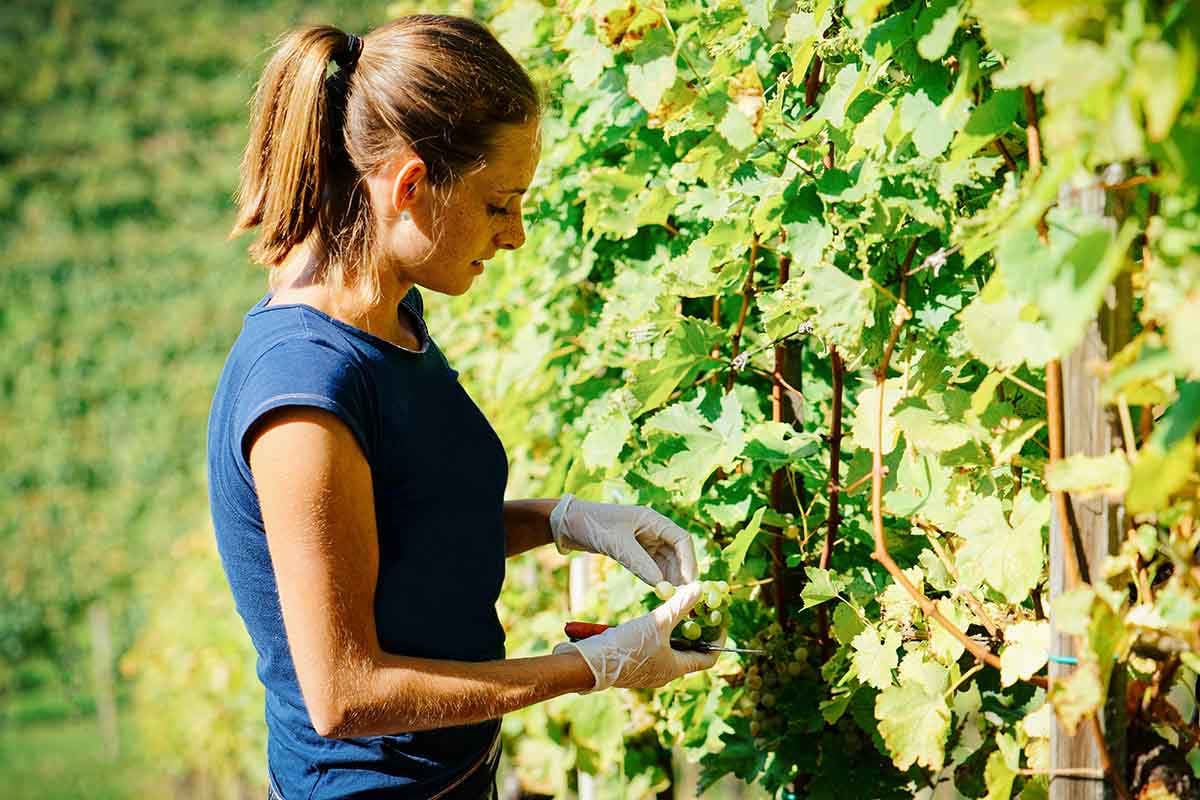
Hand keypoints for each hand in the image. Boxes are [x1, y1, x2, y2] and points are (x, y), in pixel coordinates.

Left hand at [549, 494, 697, 585]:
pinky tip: (658, 590)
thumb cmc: (592, 525)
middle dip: (681, 572)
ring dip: (670, 576)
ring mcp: (643, 539)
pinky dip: (657, 577)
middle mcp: (652, 528)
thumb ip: (639, 563)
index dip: (688, 561)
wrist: (567, 523)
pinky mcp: (634, 550)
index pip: (681, 540)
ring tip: (672, 596)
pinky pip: (652, 564)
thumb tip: (662, 585)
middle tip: (682, 595)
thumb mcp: (616, 544)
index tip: (688, 583)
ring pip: (665, 560)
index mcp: (652, 519)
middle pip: (677, 552)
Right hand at [552, 583, 718, 690]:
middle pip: (689, 653)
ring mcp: (647, 670)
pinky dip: (658, 635)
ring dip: (675, 631)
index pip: (708, 658)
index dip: (718, 640)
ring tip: (677, 611)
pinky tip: (652, 620)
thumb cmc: (626, 647)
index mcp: (675, 669)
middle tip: (699, 610)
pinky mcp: (632, 664)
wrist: (588, 663)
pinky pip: (653, 649)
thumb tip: (700, 588)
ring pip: (669, 650)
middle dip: (695, 631)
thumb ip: (679, 605)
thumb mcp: (656, 622)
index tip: (721, 620)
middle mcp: (664, 673)